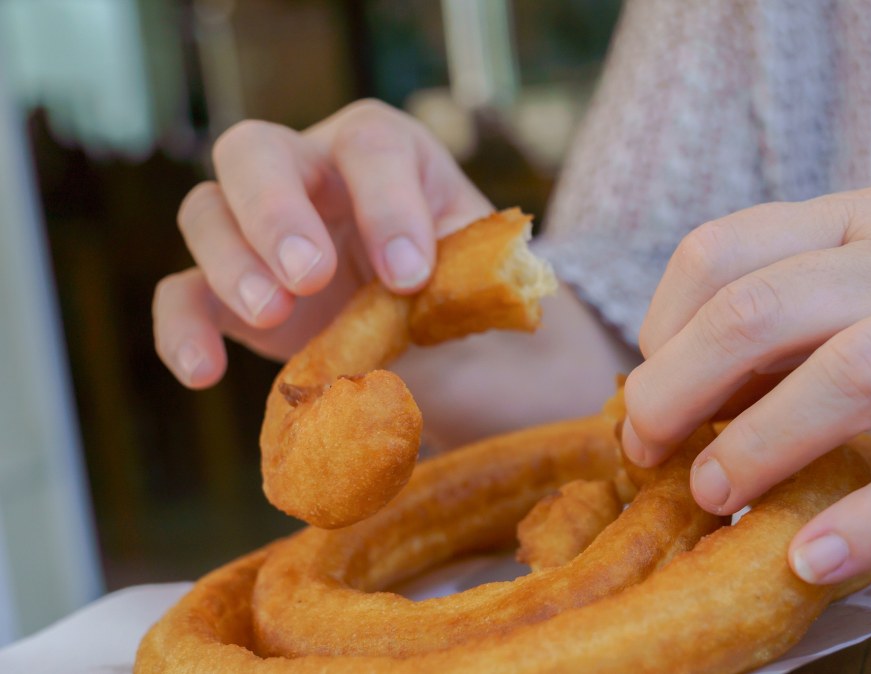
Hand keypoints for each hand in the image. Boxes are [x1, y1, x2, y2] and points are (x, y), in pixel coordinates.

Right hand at [153, 99, 492, 387]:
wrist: (454, 350)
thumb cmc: (468, 294)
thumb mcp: (484, 278)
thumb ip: (464, 276)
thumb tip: (421, 291)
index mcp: (386, 152)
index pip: (371, 147)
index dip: (387, 204)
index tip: (410, 275)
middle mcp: (312, 172)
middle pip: (257, 150)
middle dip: (276, 209)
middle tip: (311, 275)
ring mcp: (260, 230)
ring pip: (206, 211)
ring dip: (231, 262)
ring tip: (274, 315)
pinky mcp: (230, 293)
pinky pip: (182, 295)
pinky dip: (183, 330)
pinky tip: (204, 372)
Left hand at [622, 182, 870, 583]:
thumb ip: (796, 293)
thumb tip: (691, 374)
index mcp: (855, 222)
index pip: (724, 251)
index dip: (662, 325)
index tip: (647, 386)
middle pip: (764, 308)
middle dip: (679, 387)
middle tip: (648, 449)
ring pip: (851, 373)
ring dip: (761, 441)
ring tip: (715, 494)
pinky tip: (817, 556)